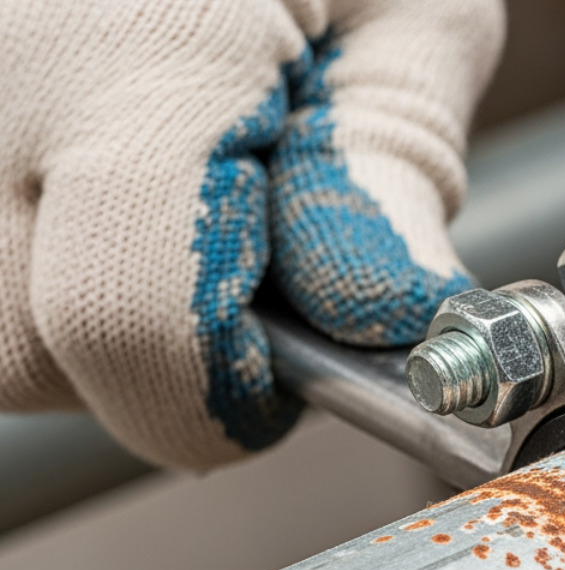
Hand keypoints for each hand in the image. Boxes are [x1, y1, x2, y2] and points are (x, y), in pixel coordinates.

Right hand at [0, 0, 502, 467]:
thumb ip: (390, 171)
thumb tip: (395, 326)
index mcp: (126, 53)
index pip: (133, 332)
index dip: (228, 388)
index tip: (293, 358)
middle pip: (43, 353)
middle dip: (162, 349)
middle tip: (231, 240)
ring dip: (88, 301)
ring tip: (160, 174)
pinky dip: (34, 247)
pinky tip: (90, 163)